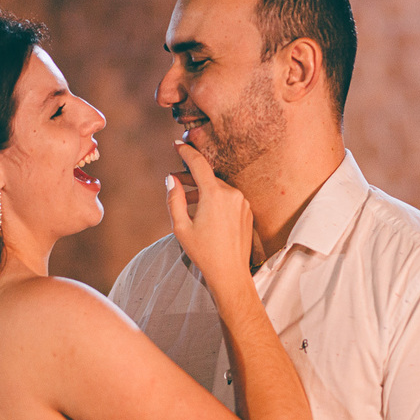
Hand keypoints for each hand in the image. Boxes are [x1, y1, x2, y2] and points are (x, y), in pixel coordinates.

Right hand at [166, 141, 252, 288]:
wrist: (231, 274)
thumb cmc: (204, 253)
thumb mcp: (180, 227)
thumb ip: (174, 199)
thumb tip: (171, 178)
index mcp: (214, 195)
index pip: (198, 164)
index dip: (186, 152)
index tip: (177, 145)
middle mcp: (231, 194)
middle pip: (208, 177)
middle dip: (191, 177)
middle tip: (175, 181)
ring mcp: (242, 202)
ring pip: (218, 188)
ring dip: (203, 190)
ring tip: (188, 199)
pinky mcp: (247, 211)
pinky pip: (229, 198)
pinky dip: (215, 199)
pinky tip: (204, 211)